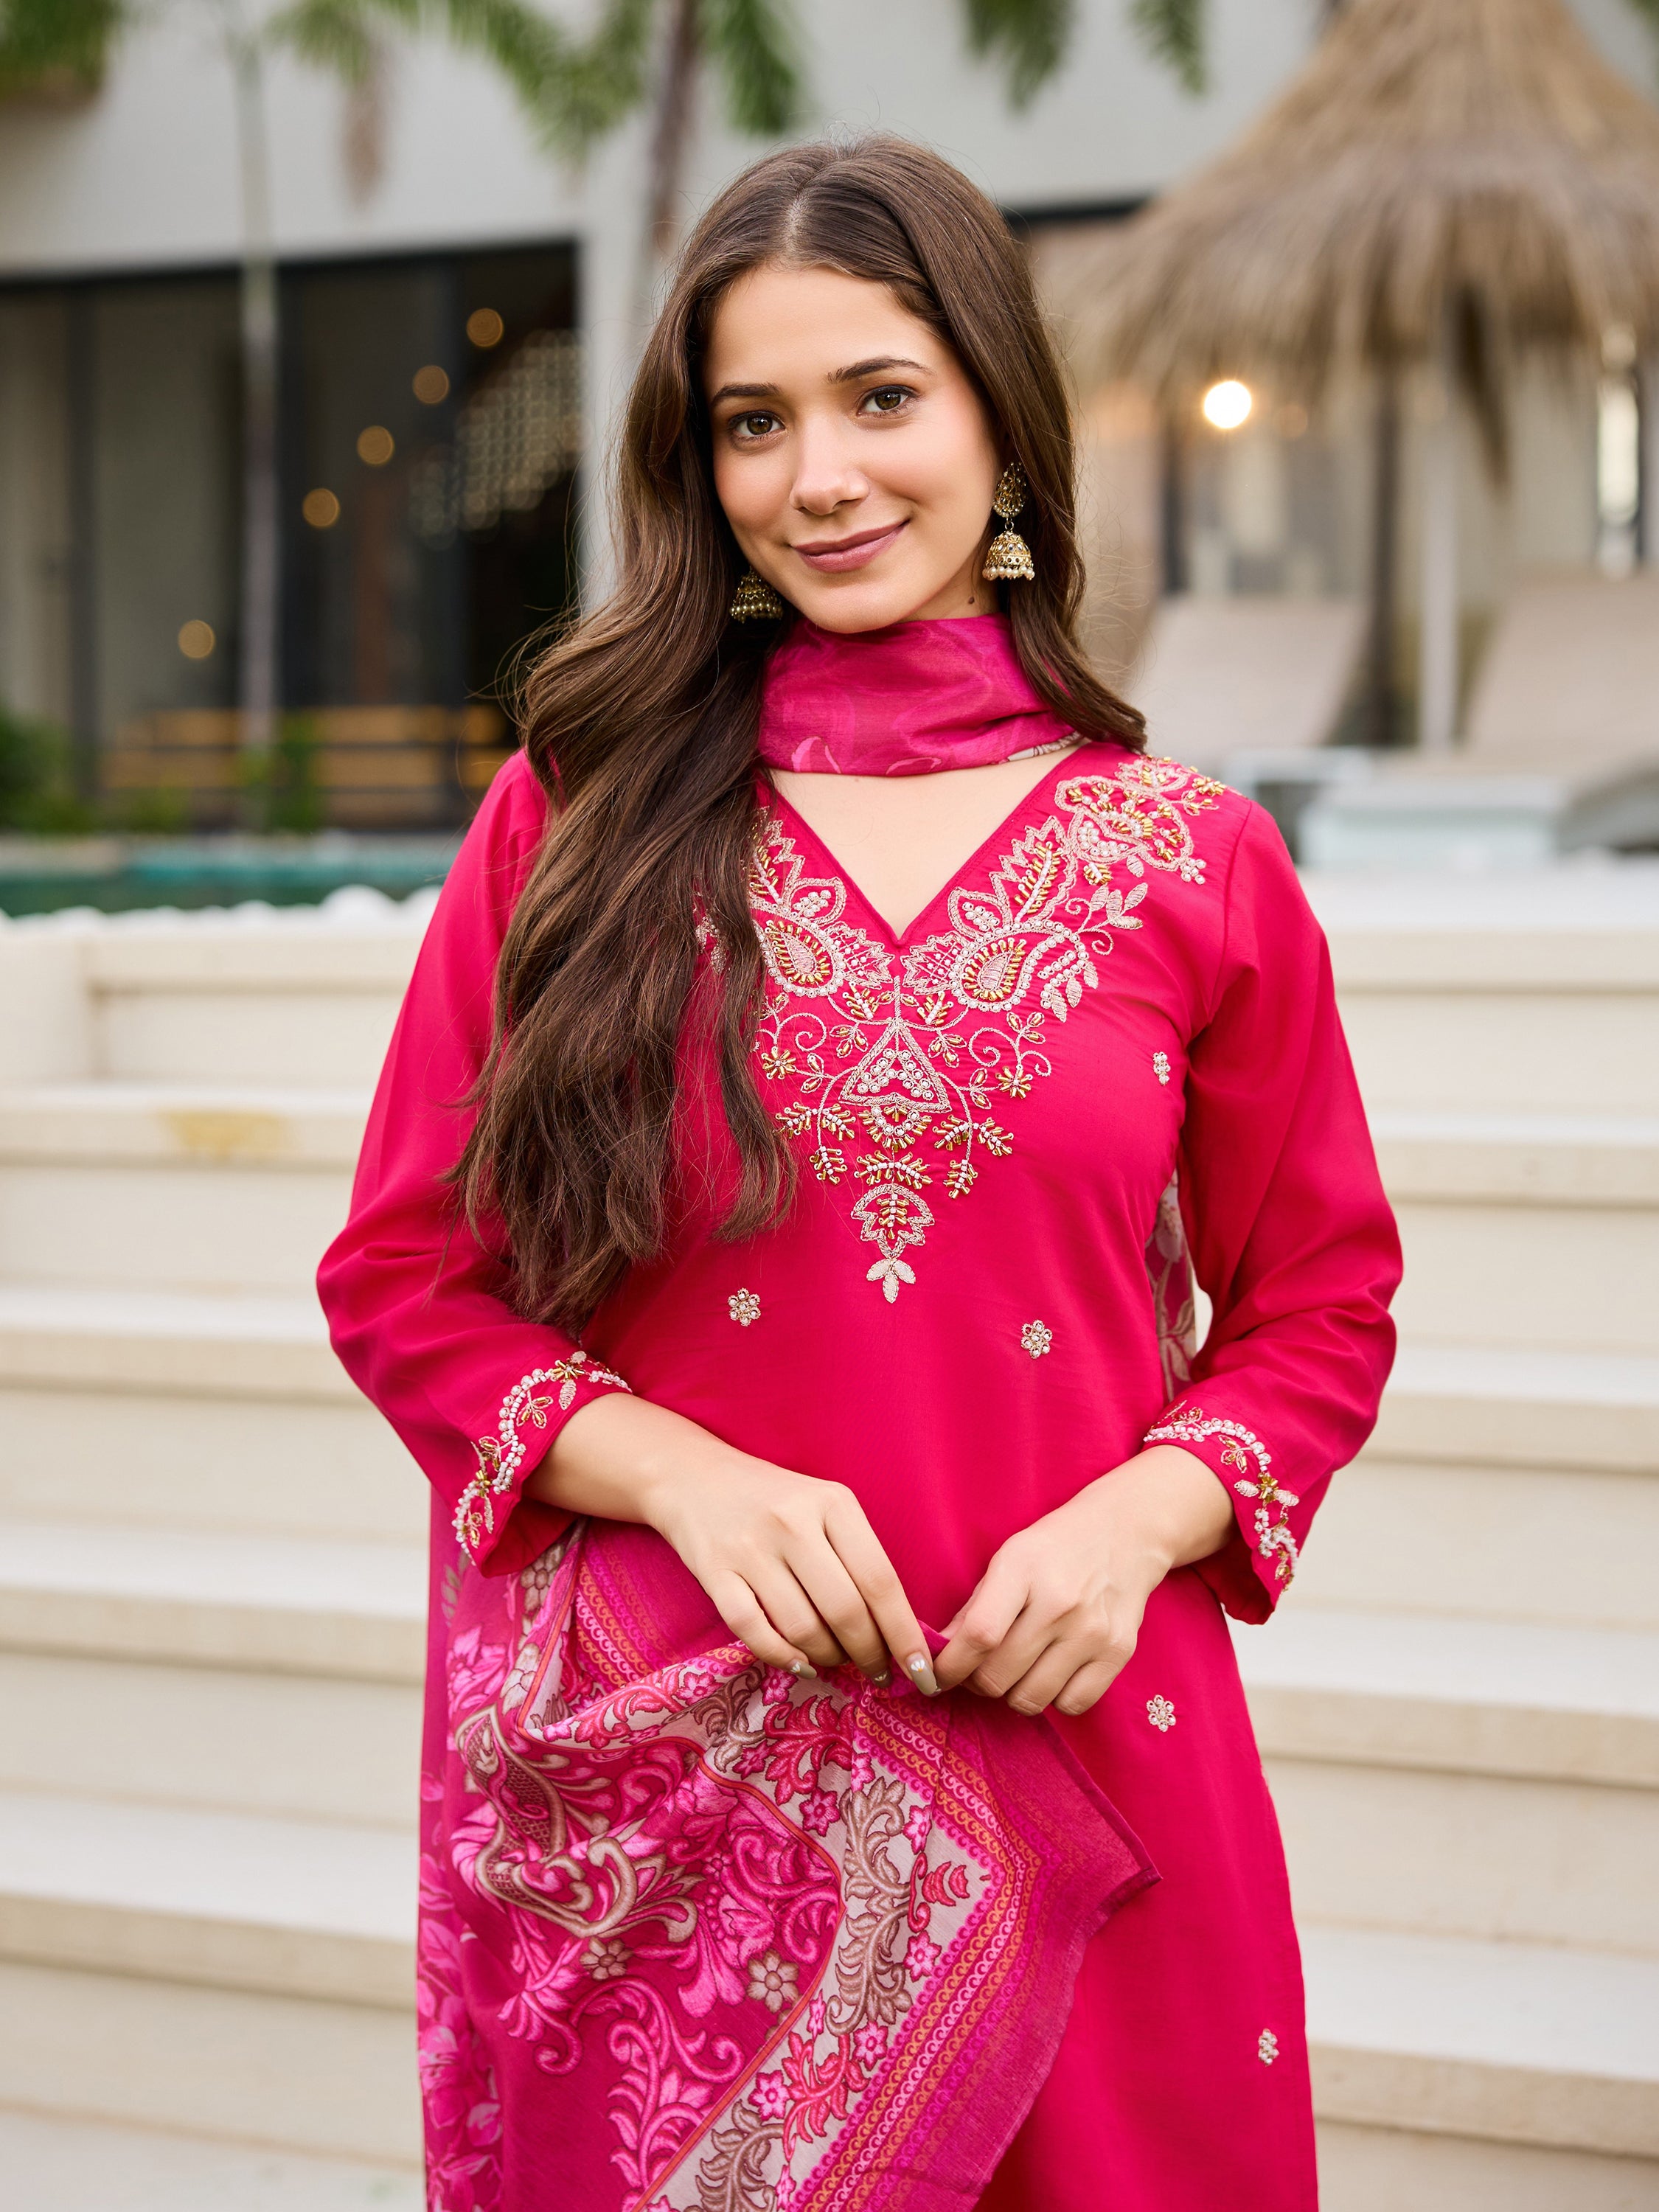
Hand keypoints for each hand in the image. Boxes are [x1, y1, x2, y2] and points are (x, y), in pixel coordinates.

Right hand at [530, 1395, 934, 1689]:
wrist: (694, 1476)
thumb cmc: (775, 1500)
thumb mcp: (824, 1508)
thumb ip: (859, 1557)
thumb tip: (895, 1631)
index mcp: (833, 1504)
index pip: (882, 1582)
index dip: (905, 1635)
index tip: (922, 1672)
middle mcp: (793, 1523)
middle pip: (846, 1612)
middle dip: (869, 1655)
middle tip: (876, 1673)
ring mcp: (751, 1548)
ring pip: (803, 1628)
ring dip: (827, 1658)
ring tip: (834, 1661)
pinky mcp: (714, 1571)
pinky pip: (754, 1632)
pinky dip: (782, 1657)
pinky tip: (798, 1663)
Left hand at [930, 1447, 1232, 1717]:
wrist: (1126, 1532)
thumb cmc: (1056, 1547)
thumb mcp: (1009, 1558)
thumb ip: (975, 1607)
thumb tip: (941, 1654)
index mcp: (1023, 1569)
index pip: (979, 1634)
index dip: (951, 1666)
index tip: (939, 1675)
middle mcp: (1060, 1602)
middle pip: (999, 1675)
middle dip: (977, 1682)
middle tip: (978, 1670)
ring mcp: (1092, 1630)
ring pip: (1031, 1698)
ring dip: (1013, 1693)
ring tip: (1016, 1670)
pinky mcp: (1118, 1652)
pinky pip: (1073, 1704)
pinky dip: (1054, 1698)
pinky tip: (1051, 1673)